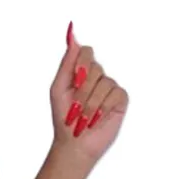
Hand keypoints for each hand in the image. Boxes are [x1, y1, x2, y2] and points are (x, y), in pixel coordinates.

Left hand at [50, 20, 128, 170]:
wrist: (74, 143)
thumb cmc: (64, 118)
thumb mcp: (59, 88)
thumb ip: (66, 63)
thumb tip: (71, 36)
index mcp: (80, 72)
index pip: (86, 51)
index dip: (82, 63)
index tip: (76, 78)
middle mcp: (96, 77)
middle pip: (95, 68)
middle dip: (82, 91)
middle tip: (75, 107)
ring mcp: (109, 88)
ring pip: (105, 83)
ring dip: (91, 104)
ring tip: (84, 118)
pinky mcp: (119, 100)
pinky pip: (116, 94)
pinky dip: (103, 108)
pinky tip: (97, 119)